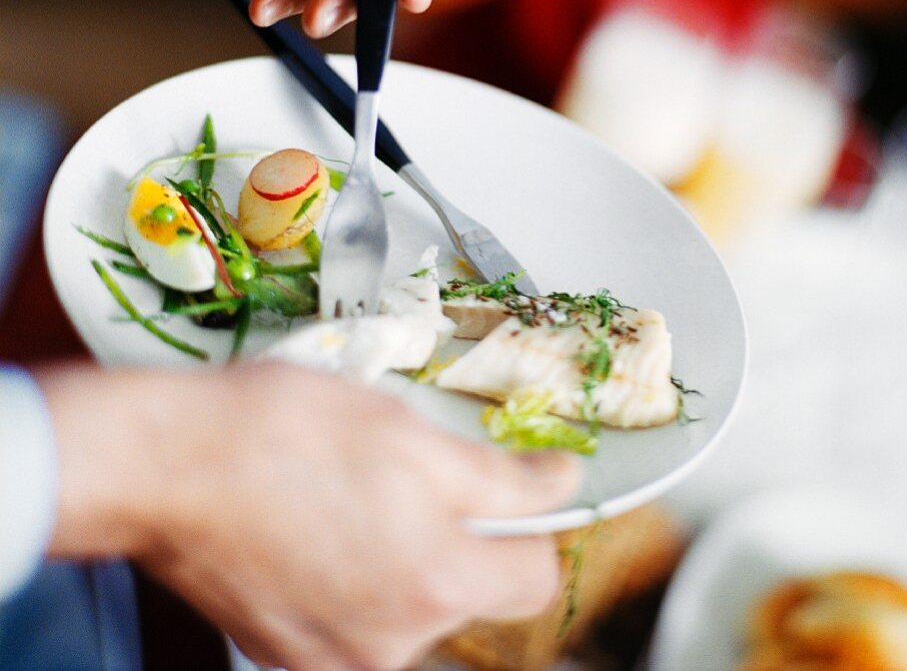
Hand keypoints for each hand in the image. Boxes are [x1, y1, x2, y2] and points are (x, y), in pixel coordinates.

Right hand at [40, 363, 578, 670]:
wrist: (168, 462)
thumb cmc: (285, 434)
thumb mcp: (414, 434)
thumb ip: (501, 478)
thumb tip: (562, 484)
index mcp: (434, 586)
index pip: (534, 578)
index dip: (532, 525)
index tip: (514, 491)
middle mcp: (388, 643)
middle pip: (464, 591)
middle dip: (453, 534)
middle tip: (407, 471)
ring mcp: (330, 655)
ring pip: (404, 599)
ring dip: (396, 550)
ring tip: (349, 490)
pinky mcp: (284, 649)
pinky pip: (348, 612)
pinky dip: (346, 571)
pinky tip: (312, 518)